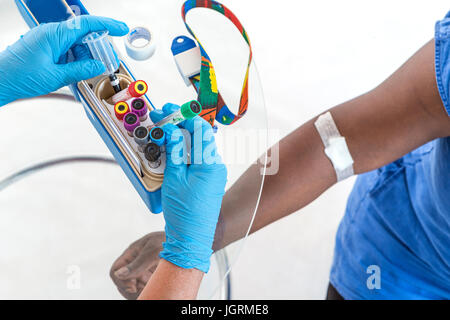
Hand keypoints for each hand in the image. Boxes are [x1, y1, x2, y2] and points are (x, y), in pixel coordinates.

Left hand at [0, 15, 128, 105]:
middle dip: (98, 48)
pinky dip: (76, 59)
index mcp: (54, 35)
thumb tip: (99, 66)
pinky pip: (68, 49)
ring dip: (86, 56)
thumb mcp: (56, 76)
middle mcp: (51, 33)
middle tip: (108, 61)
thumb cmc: (19, 76)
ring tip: (90, 71)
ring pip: (76, 44)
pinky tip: (78, 70)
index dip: (107, 24)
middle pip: (84, 34)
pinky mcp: (46, 48)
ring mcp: (48, 40)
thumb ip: (80, 71)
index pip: (86, 24)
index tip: (122, 29)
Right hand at [110, 232, 164, 299]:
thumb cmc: (170, 239)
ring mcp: (144, 270)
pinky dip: (150, 291)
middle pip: (123, 283)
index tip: (134, 287)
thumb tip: (119, 275)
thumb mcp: (153, 250)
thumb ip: (137, 263)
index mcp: (132, 253)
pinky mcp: (153, 276)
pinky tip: (158, 288)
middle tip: (146, 290)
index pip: (114, 271)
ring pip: (134, 288)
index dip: (120, 281)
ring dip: (141, 291)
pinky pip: (146, 288)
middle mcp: (136, 262)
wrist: (189, 241)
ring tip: (154, 287)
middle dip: (131, 289)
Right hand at [151, 103, 226, 272]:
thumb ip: (174, 151)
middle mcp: (215, 166)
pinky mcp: (208, 180)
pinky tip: (169, 151)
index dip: (185, 117)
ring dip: (179, 139)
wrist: (192, 239)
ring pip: (196, 148)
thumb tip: (171, 130)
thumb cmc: (184, 213)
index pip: (201, 129)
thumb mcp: (174, 178)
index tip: (169, 112)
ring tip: (162, 134)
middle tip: (161, 117)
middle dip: (179, 125)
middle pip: (198, 136)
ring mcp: (212, 173)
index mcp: (210, 163)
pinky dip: (183, 153)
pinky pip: (195, 160)